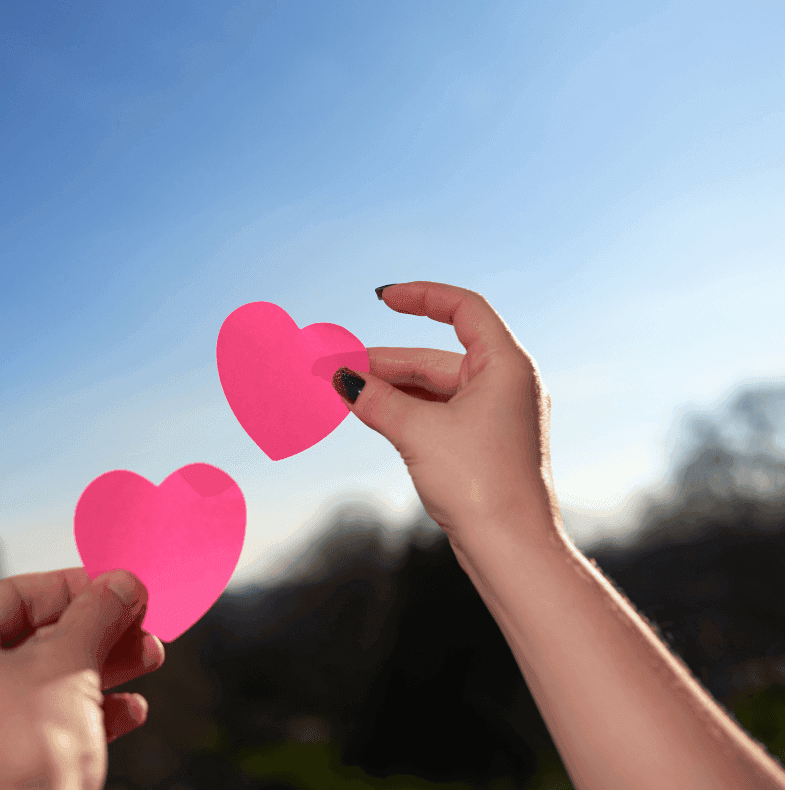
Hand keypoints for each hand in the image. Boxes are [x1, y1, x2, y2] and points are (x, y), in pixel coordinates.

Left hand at [0, 568, 164, 789]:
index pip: (11, 596)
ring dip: (102, 667)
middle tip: (140, 621)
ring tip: (149, 657)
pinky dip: (89, 712)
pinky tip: (131, 710)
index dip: (71, 585)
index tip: (116, 583)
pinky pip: (47, 725)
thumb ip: (97, 614)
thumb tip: (122, 582)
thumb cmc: (19, 755)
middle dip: (96, 630)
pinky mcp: (0, 768)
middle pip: (34, 639)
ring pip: (46, 682)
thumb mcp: (67, 665)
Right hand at [332, 281, 564, 554]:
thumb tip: (340, 378)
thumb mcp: (418, 433)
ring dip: (388, 388)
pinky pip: (436, 413)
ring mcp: (495, 416)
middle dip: (383, 361)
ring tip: (341, 390)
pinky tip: (369, 412)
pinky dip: (403, 410)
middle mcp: (506, 385)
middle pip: (435, 356)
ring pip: (432, 388)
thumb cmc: (480, 485)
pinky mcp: (482, 445)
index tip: (381, 298)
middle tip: (333, 366)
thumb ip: (376, 400)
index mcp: (506, 366)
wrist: (512, 549)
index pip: (463, 309)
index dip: (421, 297)